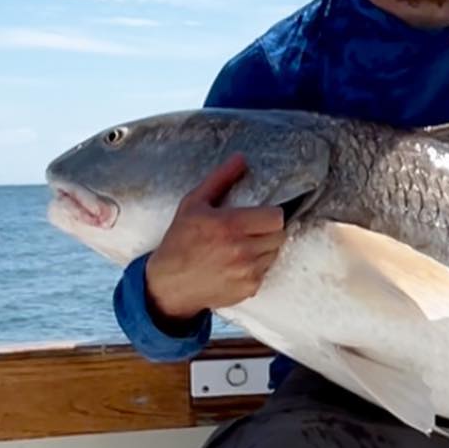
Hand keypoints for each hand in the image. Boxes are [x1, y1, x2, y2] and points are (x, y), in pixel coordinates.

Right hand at [144, 154, 286, 322]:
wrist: (169, 284)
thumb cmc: (180, 240)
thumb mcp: (193, 204)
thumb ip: (220, 179)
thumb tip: (241, 158)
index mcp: (229, 225)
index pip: (276, 217)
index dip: (270, 214)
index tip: (259, 215)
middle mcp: (241, 250)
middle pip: (279, 235)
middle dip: (268, 231)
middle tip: (251, 230)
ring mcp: (246, 272)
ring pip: (274, 253)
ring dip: (264, 249)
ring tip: (242, 247)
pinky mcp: (248, 289)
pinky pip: (265, 272)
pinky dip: (256, 268)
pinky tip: (236, 264)